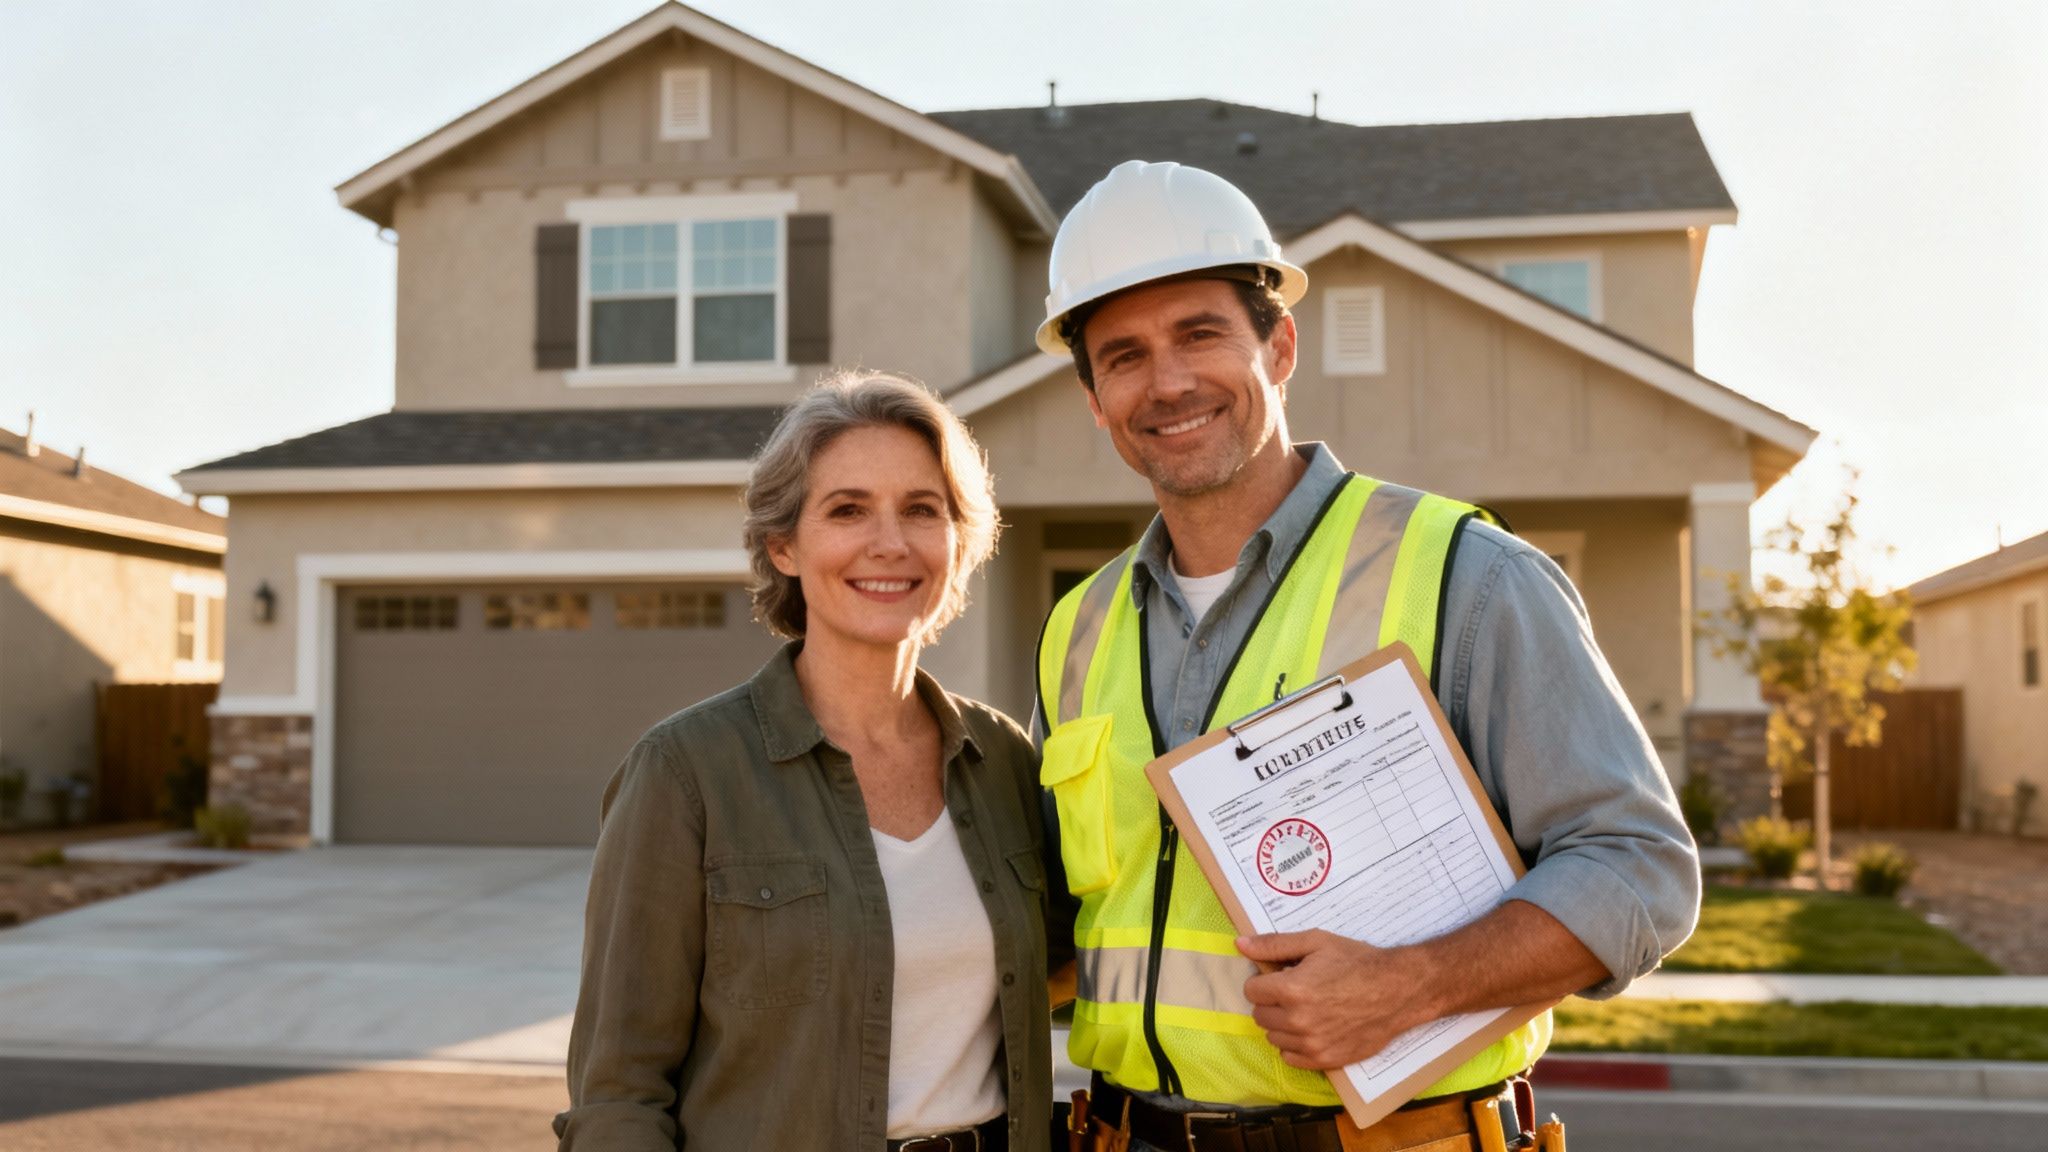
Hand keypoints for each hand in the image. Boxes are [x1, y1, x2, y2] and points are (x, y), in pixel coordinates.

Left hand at [1237, 930, 1435, 1070]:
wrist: (1398, 990)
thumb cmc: (1357, 962)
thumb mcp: (1316, 942)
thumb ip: (1274, 945)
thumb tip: (1240, 944)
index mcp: (1291, 989)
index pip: (1251, 990)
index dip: (1264, 981)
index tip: (1281, 976)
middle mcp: (1297, 1020)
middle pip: (1259, 1014)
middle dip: (1271, 1001)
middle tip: (1296, 991)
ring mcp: (1311, 1044)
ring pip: (1272, 1037)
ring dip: (1282, 1023)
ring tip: (1307, 1009)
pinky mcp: (1325, 1060)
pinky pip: (1290, 1057)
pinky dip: (1295, 1044)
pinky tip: (1313, 1028)